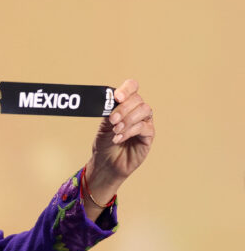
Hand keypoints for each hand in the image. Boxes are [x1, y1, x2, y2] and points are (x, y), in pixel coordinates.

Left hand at [84, 79, 153, 214]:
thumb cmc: (104, 142)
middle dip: (123, 108)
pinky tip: (119, 138)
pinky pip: (144, 127)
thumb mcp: (103, 124)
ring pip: (144, 110)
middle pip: (138, 99)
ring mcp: (144, 122)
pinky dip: (130, 131)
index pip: (132, 87)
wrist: (106, 162)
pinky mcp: (148, 135)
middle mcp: (136, 110)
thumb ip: (109, 111)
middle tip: (112, 120)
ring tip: (115, 130)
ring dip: (127, 119)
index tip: (117, 97)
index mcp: (125, 104)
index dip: (127, 89)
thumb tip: (112, 100)